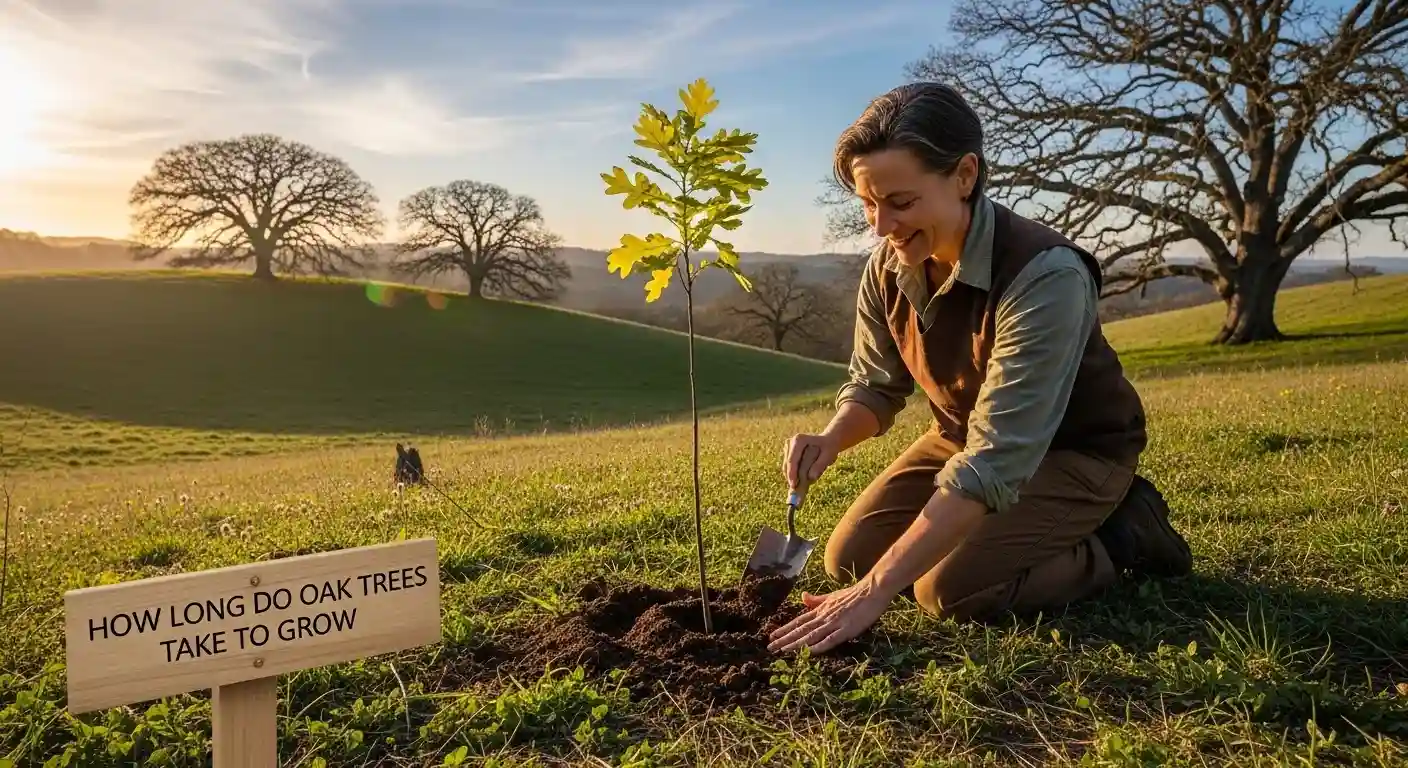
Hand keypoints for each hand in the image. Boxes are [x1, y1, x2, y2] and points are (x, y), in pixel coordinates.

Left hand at [767, 575, 893, 653]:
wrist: (871, 591)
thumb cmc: (852, 595)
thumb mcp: (831, 596)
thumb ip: (816, 601)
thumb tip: (802, 597)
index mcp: (821, 610)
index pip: (799, 621)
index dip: (785, 629)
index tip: (771, 635)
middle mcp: (824, 617)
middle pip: (801, 630)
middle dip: (785, 639)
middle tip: (770, 647)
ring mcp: (834, 623)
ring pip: (811, 635)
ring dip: (796, 644)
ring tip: (782, 650)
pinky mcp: (846, 630)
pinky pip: (830, 639)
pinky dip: (819, 645)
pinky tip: (808, 651)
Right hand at [782, 433, 837, 489]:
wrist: (828, 442)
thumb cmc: (829, 448)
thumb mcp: (828, 455)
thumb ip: (820, 465)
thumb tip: (811, 477)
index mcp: (799, 440)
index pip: (792, 459)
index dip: (791, 473)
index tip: (793, 485)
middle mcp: (791, 442)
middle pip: (788, 464)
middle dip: (792, 477)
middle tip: (797, 490)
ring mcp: (788, 448)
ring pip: (787, 467)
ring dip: (794, 477)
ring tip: (803, 484)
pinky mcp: (788, 454)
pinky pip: (789, 468)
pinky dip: (795, 475)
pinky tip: (801, 480)